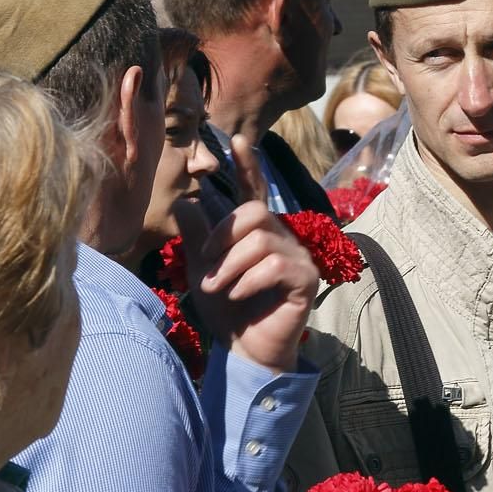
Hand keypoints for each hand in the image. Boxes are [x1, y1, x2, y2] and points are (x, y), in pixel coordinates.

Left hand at [172, 133, 318, 374]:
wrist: (245, 351)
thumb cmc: (227, 311)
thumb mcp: (203, 270)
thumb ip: (197, 237)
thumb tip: (186, 201)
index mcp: (257, 233)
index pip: (253, 192)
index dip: (247, 166)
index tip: (238, 140)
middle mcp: (282, 239)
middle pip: (256, 212)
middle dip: (224, 235)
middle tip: (208, 262)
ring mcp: (297, 258)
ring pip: (262, 240)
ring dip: (231, 264)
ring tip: (218, 287)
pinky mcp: (306, 279)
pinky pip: (275, 265)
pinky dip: (248, 280)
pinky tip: (237, 295)